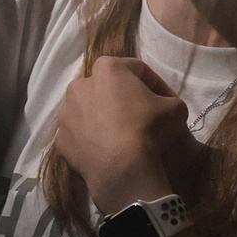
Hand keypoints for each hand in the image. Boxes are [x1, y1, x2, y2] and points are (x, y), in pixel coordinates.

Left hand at [52, 56, 208, 217]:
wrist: (122, 168)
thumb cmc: (148, 129)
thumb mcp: (175, 108)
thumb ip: (168, 99)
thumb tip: (163, 106)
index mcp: (107, 69)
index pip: (136, 69)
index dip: (155, 83)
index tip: (166, 99)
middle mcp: (79, 86)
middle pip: (106, 87)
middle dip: (123, 98)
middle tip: (140, 116)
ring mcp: (66, 113)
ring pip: (87, 110)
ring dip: (102, 117)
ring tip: (120, 135)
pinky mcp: (60, 139)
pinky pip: (78, 135)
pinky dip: (90, 139)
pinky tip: (105, 150)